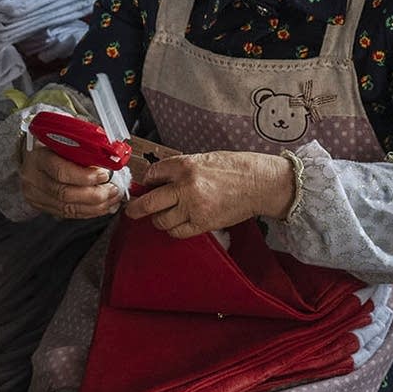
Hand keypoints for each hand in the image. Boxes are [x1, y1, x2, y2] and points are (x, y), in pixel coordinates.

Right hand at [20, 142, 124, 220]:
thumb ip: (82, 144)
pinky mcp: (41, 205)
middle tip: (113, 190)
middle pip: (65, 193)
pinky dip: (88, 212)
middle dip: (94, 195)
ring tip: (112, 199)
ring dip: (95, 206)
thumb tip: (108, 152)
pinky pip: (67, 213)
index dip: (85, 176)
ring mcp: (36, 194)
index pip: (61, 171)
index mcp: (39, 157)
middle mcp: (34, 178)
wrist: (29, 155)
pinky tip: (102, 207)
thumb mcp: (63, 138)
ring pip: (68, 207)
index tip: (104, 175)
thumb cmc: (50, 144)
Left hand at [124, 149, 295, 238]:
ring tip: (164, 215)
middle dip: (136, 208)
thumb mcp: (205, 158)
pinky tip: (178, 223)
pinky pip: (177, 232)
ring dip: (158, 219)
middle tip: (132, 210)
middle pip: (148, 202)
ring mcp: (193, 207)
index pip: (151, 174)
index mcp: (185, 165)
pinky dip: (173, 229)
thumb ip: (181, 169)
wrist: (260, 183)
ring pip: (160, 220)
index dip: (146, 181)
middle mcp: (186, 185)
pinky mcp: (203, 223)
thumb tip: (159, 180)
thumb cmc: (237, 168)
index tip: (145, 186)